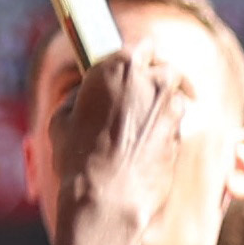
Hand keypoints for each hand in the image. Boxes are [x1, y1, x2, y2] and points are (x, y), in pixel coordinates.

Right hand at [45, 46, 192, 242]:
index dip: (139, 54)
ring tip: (140, 123)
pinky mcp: (181, 131)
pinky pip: (175, 121)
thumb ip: (82, 96)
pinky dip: (166, 126)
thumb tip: (89, 94)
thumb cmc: (78, 159)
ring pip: (175, 94)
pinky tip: (145, 144)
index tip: (135, 63)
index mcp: (118, 67)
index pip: (142, 45)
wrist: (108, 199)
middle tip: (143, 91)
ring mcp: (171, 106)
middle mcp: (150, 80)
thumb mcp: (62, 119)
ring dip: (163, 103)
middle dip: (157, 77)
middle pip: (165, 67)